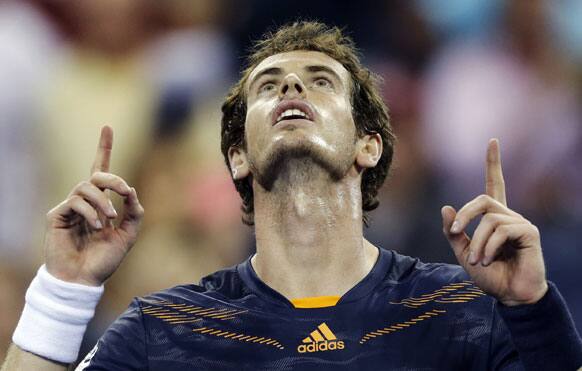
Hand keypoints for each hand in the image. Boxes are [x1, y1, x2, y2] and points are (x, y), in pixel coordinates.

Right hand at [44, 126, 144, 285]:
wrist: (84, 280)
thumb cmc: (104, 260)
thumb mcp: (128, 235)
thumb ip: (133, 212)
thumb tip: (130, 190)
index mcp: (101, 204)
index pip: (101, 171)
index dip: (104, 148)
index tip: (107, 127)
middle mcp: (84, 202)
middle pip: (96, 176)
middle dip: (113, 179)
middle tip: (125, 191)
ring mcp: (69, 208)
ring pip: (86, 188)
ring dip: (103, 202)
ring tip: (108, 222)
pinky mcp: (56, 215)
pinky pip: (76, 201)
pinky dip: (91, 212)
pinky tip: (96, 227)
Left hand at [441, 139, 547, 305]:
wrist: (510, 296)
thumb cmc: (490, 275)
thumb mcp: (463, 253)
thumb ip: (454, 232)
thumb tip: (446, 207)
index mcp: (494, 218)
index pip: (495, 183)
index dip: (493, 163)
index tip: (493, 140)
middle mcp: (508, 216)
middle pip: (482, 199)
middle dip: (464, 215)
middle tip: (453, 232)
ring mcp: (520, 223)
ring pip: (488, 218)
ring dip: (476, 242)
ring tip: (477, 261)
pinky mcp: (529, 233)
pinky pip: (501, 229)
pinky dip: (489, 246)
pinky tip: (490, 260)